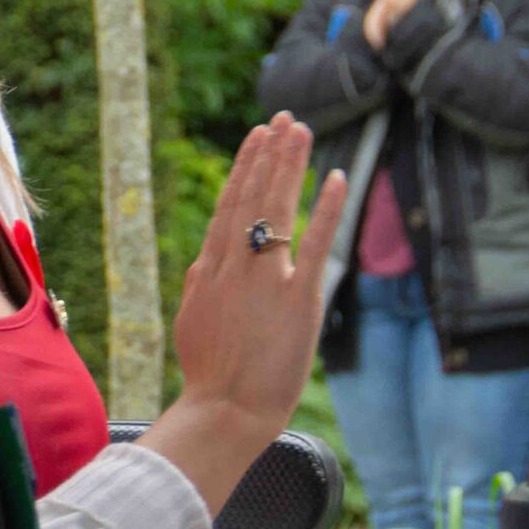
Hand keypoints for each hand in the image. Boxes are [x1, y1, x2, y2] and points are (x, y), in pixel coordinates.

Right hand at [145, 115, 349, 510]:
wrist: (224, 410)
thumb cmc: (208, 374)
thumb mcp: (192, 319)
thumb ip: (201, 285)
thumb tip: (204, 261)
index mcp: (210, 268)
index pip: (230, 204)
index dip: (245, 166)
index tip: (257, 136)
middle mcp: (234, 264)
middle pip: (252, 195)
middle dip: (269, 153)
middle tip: (284, 118)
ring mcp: (265, 278)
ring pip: (276, 207)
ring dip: (289, 165)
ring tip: (301, 131)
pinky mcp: (298, 298)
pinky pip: (315, 243)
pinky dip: (326, 207)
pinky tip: (336, 178)